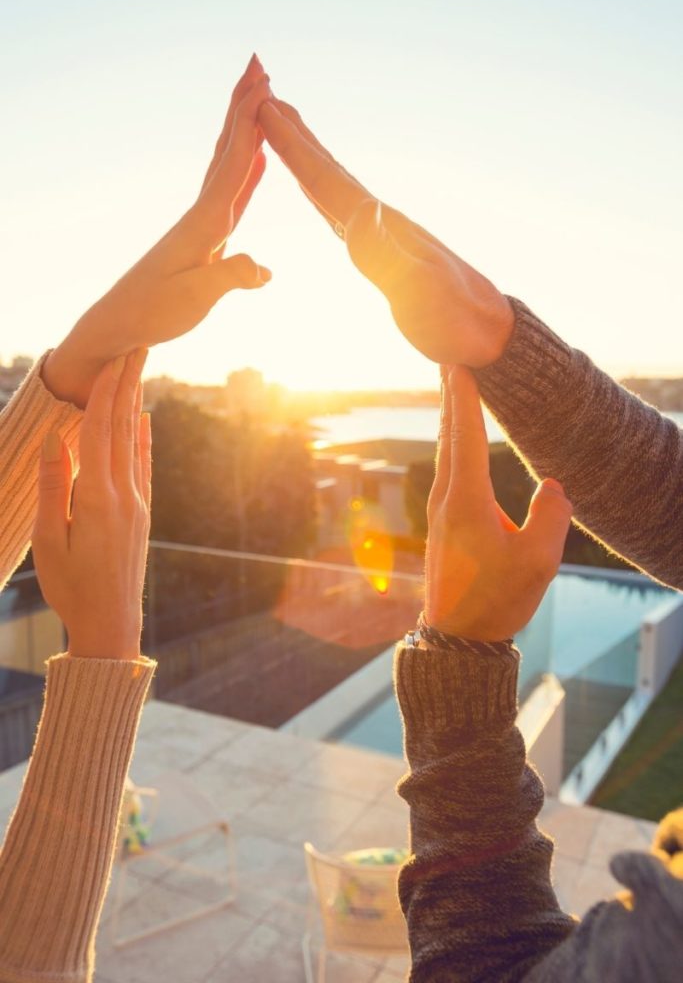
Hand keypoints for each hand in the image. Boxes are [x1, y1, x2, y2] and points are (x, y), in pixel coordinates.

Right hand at [32, 349, 151, 659]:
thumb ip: (53, 486)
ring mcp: (136, 503)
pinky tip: (143, 419)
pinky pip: (142, 466)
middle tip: (136, 345)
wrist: (111, 625)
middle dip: (127, 384)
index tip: (111, 358)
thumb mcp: (48, 539)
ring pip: (134, 442)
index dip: (103, 393)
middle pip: (123, 427)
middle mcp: (123, 494)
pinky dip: (142, 438)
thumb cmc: (71, 587)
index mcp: (96, 498)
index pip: (99, 433)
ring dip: (135, 402)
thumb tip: (54, 439)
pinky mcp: (141, 514)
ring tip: (139, 369)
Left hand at [43, 55, 272, 408]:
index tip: (266, 86)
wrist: (122, 324)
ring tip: (260, 99)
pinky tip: (257, 160)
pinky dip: (247, 171)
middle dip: (244, 106)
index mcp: (204, 222)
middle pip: (227, 148)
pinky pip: (232, 193)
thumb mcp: (195, 298)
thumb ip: (231, 277)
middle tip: (261, 66)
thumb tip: (265, 269)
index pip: (233, 163)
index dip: (251, 124)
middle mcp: (203, 213)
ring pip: (228, 163)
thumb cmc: (155, 312)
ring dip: (245, 129)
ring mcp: (203, 222)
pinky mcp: (206, 237)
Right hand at [258, 98, 513, 366]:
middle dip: (295, 136)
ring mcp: (382, 234)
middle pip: (328, 170)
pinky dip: (320, 194)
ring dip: (305, 158)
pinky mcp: (383, 254)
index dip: (293, 146)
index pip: (327, 179)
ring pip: (332, 186)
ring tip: (283, 131)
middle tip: (263, 96)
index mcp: (381, 225)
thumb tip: (364, 210)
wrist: (487, 335)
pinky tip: (316, 193)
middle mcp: (380, 221)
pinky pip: (340, 212)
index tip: (263, 108)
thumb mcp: (420, 289)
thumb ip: (387, 254)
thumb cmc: (455, 318)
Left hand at [424, 366, 571, 641]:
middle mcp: (446, 499)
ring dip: (449, 416)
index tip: (458, 363)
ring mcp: (439, 510)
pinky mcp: (442, 522)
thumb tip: (553, 485)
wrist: (456, 637)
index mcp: (466, 502)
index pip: (465, 437)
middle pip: (448, 435)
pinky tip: (455, 440)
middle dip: (450, 395)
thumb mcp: (537, 562)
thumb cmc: (496, 600)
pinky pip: (446, 468)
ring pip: (444, 451)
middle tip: (449, 358)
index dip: (463, 398)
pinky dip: (451, 441)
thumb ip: (550, 517)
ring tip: (452, 386)